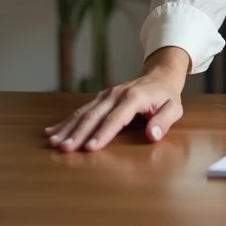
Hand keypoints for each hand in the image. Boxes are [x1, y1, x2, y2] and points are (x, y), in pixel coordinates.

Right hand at [43, 47, 188, 152]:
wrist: (159, 76)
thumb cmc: (166, 97)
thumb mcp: (174, 108)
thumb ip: (164, 121)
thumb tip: (153, 135)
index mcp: (134, 97)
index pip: (116, 118)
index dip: (103, 133)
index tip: (90, 148)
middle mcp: (116, 94)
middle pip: (94, 116)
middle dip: (78, 133)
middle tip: (64, 148)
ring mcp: (106, 95)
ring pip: (83, 112)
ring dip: (67, 127)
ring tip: (53, 142)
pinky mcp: (100, 98)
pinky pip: (81, 109)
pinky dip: (65, 121)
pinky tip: (51, 131)